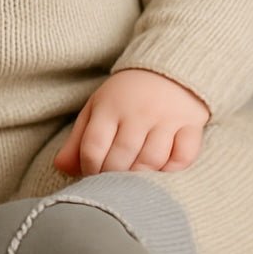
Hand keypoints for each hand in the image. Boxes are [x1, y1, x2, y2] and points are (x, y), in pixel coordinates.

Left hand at [54, 69, 208, 176]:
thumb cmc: (125, 97)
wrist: (166, 69)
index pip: (93, 147)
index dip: (89, 169)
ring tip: (135, 180)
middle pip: (122, 158)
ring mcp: (167, 118)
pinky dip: (173, 168)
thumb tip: (60, 168)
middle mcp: (138, 111)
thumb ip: (78, 140)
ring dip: (142, 176)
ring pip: (152, 161)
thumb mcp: (97, 109)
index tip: (92, 176)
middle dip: (114, 177)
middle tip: (113, 184)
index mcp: (109, 106)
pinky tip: (163, 169)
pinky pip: (184, 157)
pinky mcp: (191, 124)